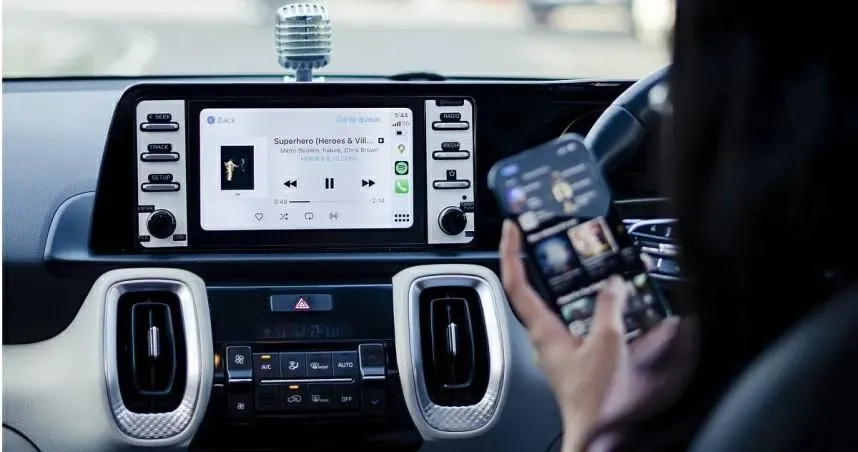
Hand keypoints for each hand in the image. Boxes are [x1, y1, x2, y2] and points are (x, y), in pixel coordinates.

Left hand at [499, 220, 694, 451]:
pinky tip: (611, 307)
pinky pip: (574, 325)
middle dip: (542, 262)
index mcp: (542, 330)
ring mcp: (556, 348)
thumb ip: (609, 308)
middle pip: (533, 290)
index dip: (511, 251)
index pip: (515, 282)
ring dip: (570, 285)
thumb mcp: (607, 343)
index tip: (512, 228)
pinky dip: (589, 309)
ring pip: (556, 307)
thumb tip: (613, 284)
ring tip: (589, 267)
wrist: (598, 433)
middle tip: (552, 239)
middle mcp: (543, 337)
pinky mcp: (570, 357)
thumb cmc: (594, 400)